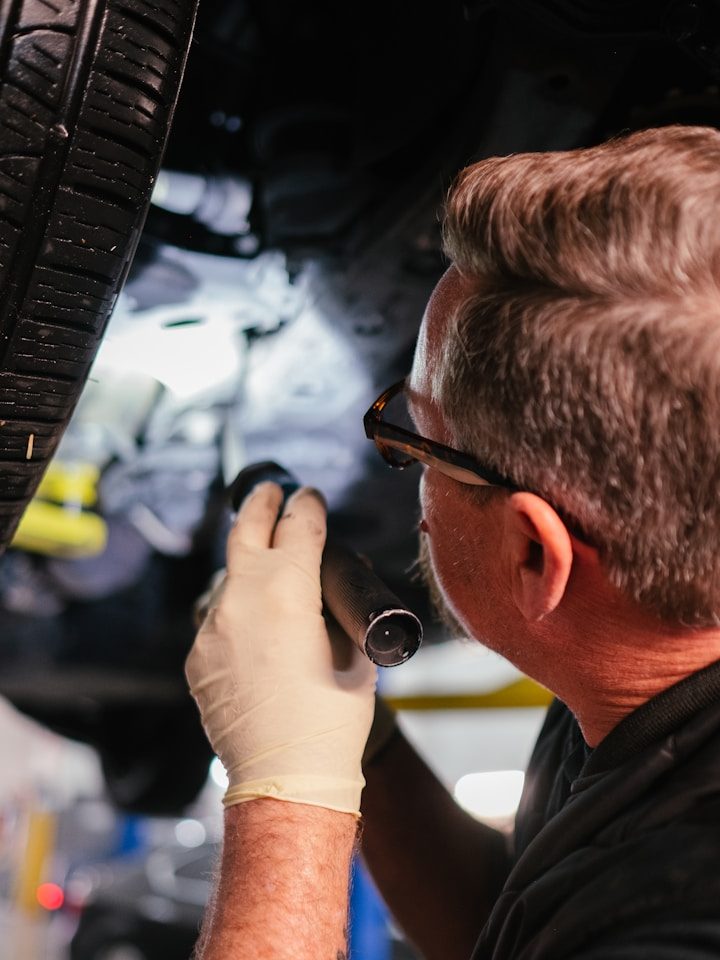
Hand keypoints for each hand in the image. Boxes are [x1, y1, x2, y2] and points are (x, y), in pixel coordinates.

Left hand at [185, 481, 376, 815]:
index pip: (297, 528)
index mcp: (287, 593)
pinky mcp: (197, 657)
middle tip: (270, 491)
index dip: (307, 507)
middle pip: (246, 533)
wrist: (285, 776)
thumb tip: (336, 591)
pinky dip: (237, 615)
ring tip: (269, 572)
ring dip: (249, 569)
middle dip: (261, 506)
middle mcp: (241, 602)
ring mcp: (212, 629)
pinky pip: (218, 620)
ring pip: (229, 581)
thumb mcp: (355, 655)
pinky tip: (257, 632)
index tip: (309, 497)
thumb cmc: (330, 721)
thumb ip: (341, 613)